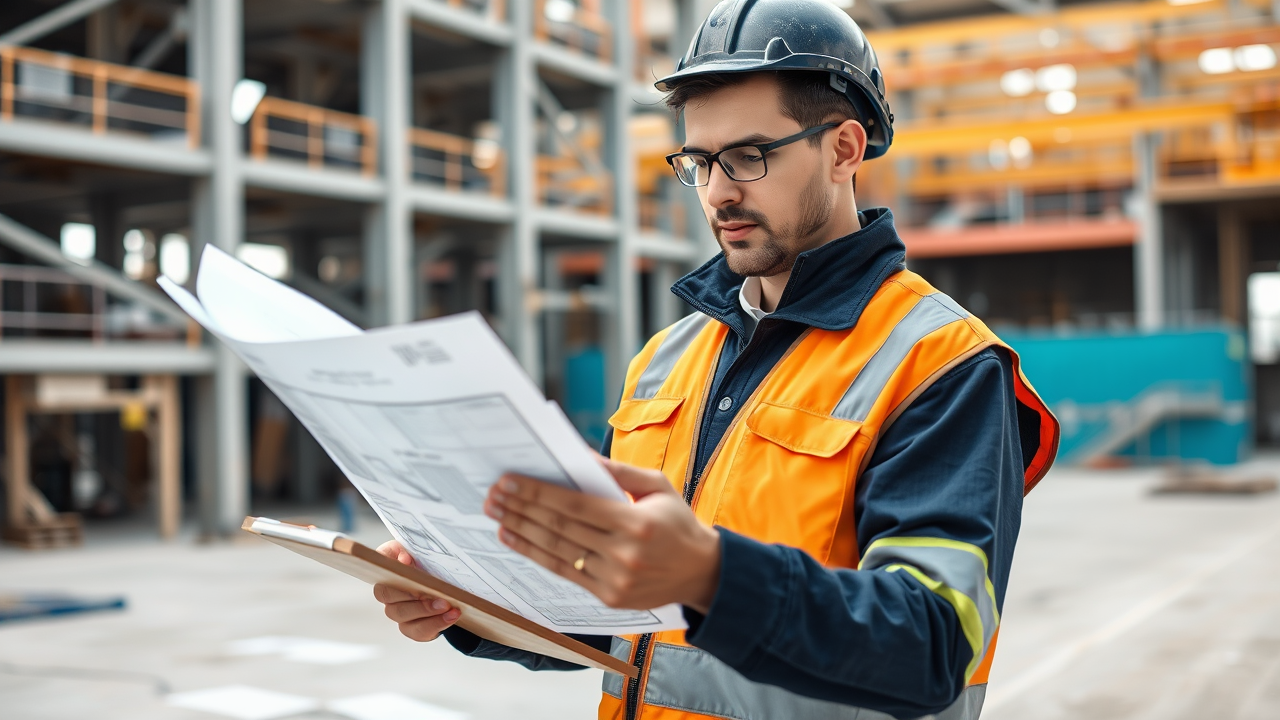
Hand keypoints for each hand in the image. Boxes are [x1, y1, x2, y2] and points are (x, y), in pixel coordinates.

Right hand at [372, 540, 460, 641]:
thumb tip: (404, 560)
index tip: (409, 565)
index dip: (392, 572)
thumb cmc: (426, 565)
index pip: (380, 575)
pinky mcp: (413, 629)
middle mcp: (389, 596)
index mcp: (388, 576)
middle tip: (435, 594)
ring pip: (404, 616)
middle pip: (389, 598)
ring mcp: (400, 614)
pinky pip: (420, 631)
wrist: (444, 584)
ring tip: (448, 605)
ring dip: (428, 611)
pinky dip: (437, 624)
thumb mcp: (417, 551)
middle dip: (413, 596)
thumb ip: (406, 550)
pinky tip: (451, 616)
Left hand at [484, 458, 720, 612]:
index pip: (576, 505)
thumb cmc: (678, 524)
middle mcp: (623, 553)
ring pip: (556, 551)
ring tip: (497, 514)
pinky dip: (535, 554)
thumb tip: (578, 457)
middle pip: (560, 527)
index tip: (510, 481)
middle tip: (494, 495)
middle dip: (522, 508)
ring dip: (521, 531)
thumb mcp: (657, 487)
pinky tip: (515, 539)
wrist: (702, 574)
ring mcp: (614, 578)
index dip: (539, 493)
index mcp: (635, 522)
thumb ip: (619, 471)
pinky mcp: (608, 597)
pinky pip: (564, 572)